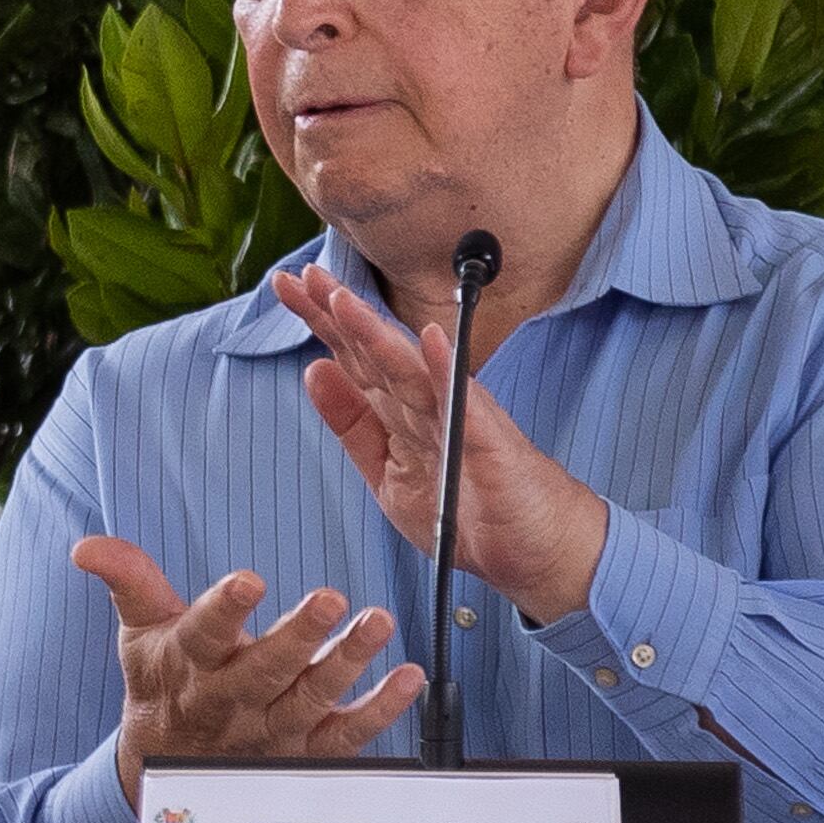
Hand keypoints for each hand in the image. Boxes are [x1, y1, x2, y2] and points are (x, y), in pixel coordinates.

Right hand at [71, 535, 426, 803]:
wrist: (176, 767)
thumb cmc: (165, 683)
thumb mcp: (140, 631)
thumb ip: (129, 581)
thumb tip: (89, 546)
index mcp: (189, 666)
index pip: (203, 635)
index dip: (223, 609)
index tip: (247, 580)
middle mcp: (231, 700)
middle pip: (266, 670)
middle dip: (299, 636)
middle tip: (330, 598)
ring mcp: (273, 729)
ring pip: (313, 698)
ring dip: (348, 661)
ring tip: (378, 623)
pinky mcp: (308, 750)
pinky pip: (349, 734)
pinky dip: (382, 709)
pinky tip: (408, 679)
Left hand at [269, 264, 610, 620]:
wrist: (538, 548)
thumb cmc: (469, 507)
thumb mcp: (388, 471)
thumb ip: (352, 423)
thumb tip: (313, 369)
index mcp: (402, 410)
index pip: (354, 356)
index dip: (320, 320)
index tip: (286, 285)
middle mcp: (429, 404)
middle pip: (375, 351)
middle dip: (338, 312)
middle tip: (303, 274)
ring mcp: (460, 420)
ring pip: (410, 369)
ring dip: (376, 333)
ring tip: (342, 300)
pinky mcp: (490, 445)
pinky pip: (466, 405)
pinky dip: (446, 371)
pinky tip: (431, 340)